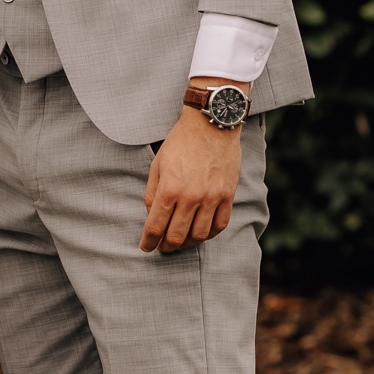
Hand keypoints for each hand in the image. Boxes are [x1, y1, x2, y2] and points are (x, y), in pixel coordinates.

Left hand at [141, 99, 242, 254]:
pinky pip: (220, 225)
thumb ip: (152, 193)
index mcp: (169, 189)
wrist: (210, 125)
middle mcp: (191, 197)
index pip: (155, 227)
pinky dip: (209, 234)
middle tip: (161, 247)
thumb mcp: (157, 165)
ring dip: (187, 243)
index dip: (148, 242)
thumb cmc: (180, 143)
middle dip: (165, 247)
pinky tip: (201, 233)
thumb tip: (151, 216)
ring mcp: (211, 198)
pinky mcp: (227, 195)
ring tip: (180, 242)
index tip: (145, 247)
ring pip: (199, 236)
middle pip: (177, 237)